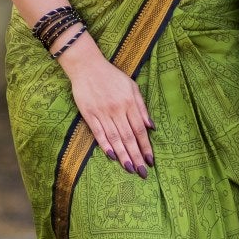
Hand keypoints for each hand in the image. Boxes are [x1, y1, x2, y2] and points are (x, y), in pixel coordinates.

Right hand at [61, 45, 154, 177]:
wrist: (87, 66)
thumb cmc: (112, 76)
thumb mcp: (132, 86)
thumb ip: (142, 106)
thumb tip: (151, 127)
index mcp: (129, 103)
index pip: (140, 130)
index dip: (146, 147)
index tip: (150, 161)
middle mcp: (117, 109)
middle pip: (129, 137)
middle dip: (136, 156)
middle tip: (142, 173)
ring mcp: (102, 112)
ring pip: (115, 138)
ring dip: (123, 155)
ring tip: (130, 169)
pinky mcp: (89, 114)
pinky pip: (98, 133)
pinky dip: (105, 145)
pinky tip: (112, 157)